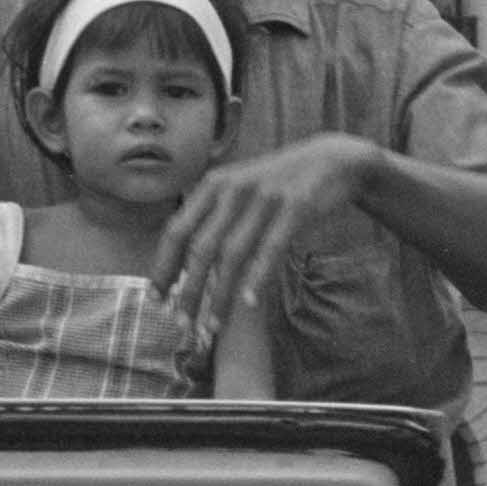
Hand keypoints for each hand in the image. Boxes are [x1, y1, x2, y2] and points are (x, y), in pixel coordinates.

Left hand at [151, 134, 376, 332]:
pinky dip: (258, 278)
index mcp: (212, 185)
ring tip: (213, 325)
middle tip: (182, 323)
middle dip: (189, 290)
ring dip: (220, 294)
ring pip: (233, 254)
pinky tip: (249, 304)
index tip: (156, 299)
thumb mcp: (238, 188)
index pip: (176, 230)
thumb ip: (211, 217)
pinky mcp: (295, 206)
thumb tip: (182, 261)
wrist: (330, 160)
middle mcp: (233, 189)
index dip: (163, 267)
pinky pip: (271, 248)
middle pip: (200, 248)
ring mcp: (264, 197)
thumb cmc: (278, 184)